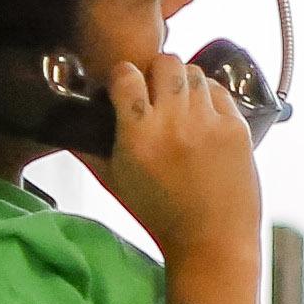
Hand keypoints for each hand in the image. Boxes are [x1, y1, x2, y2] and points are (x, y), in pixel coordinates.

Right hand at [83, 46, 261, 267]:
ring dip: (184, 82)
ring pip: (195, 72)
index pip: (126, 75)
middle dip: (157, 71)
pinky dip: (209, 97)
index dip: (123, 76)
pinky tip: (204, 115)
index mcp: (138, 135)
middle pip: (166, 62)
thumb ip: (88, 151)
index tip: (125, 86)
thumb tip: (67, 127)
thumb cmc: (159, 215)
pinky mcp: (237, 127)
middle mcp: (174, 123)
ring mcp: (209, 122)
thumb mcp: (115, 183)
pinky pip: (220, 92)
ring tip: (181, 103)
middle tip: (156, 89)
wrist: (211, 240)